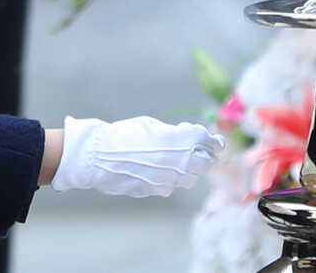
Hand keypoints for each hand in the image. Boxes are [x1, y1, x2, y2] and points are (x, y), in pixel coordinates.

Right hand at [50, 116, 225, 197]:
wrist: (99, 156)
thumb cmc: (123, 134)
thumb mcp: (152, 125)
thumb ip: (174, 134)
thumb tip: (186, 139)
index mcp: (180, 141)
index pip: (208, 142)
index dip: (214, 141)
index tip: (216, 141)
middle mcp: (179, 162)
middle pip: (205, 163)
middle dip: (206, 156)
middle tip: (203, 152)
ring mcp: (169, 180)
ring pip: (191, 179)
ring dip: (191, 169)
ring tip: (182, 161)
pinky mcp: (157, 191)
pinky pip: (171, 186)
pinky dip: (172, 179)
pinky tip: (161, 170)